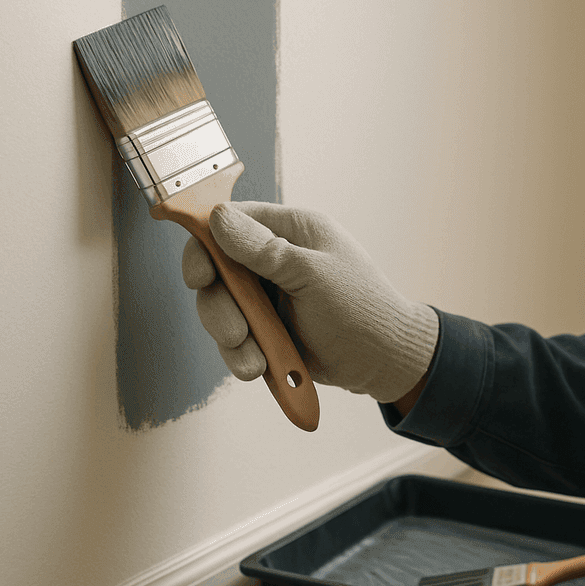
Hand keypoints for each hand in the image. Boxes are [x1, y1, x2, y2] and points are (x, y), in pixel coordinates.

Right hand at [182, 201, 437, 403]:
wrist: (385, 362)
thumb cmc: (362, 309)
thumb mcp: (313, 275)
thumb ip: (264, 250)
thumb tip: (217, 217)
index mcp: (292, 231)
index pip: (231, 222)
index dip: (205, 244)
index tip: (199, 275)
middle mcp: (276, 258)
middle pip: (218, 270)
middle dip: (219, 305)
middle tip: (234, 332)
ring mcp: (271, 294)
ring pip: (223, 308)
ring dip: (231, 337)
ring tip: (253, 362)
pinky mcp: (269, 327)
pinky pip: (237, 337)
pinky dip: (242, 354)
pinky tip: (258, 368)